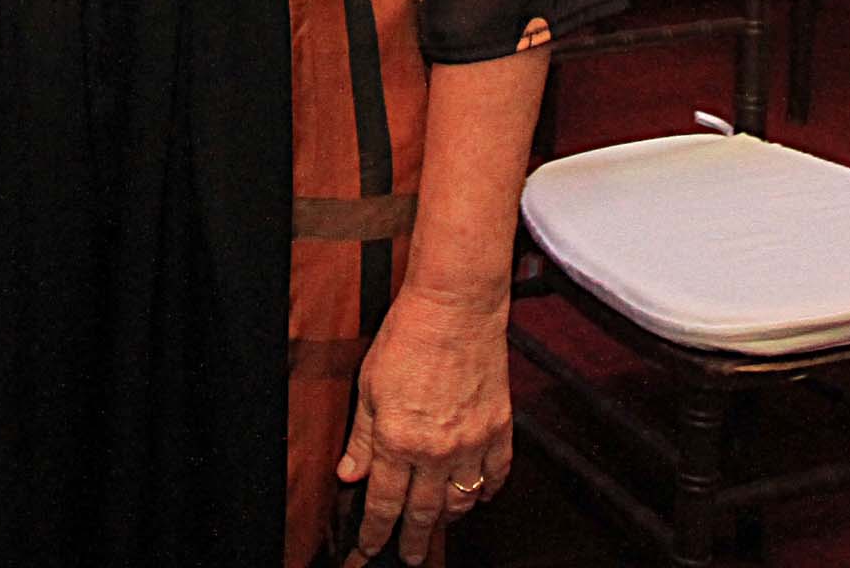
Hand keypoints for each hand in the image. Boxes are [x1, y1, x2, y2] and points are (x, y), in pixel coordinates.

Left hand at [335, 284, 513, 563]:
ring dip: (446, 521)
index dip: (373, 536)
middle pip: (423, 515)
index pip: (383, 505)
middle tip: (407, 559)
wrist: (456, 306)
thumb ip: (361, 438)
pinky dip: (487, 493)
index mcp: (398, 441)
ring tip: (436, 528)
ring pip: (460, 503)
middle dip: (411, 543)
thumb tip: (349, 475)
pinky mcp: (499, 429)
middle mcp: (436, 451)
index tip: (365, 553)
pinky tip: (477, 497)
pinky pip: (496, 477)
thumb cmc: (408, 336)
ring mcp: (472, 443)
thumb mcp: (368, 387)